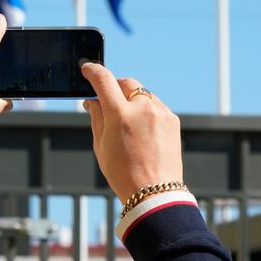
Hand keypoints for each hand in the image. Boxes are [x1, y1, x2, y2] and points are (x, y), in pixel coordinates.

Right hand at [79, 62, 183, 202]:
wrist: (153, 192)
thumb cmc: (123, 172)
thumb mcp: (101, 145)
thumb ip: (96, 117)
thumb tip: (92, 101)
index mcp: (120, 114)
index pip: (104, 80)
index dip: (93, 71)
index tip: (87, 69)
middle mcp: (143, 108)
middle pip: (126, 82)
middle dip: (115, 88)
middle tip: (107, 101)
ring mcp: (161, 112)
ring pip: (142, 94)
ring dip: (132, 100)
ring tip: (127, 124)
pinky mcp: (172, 119)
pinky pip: (155, 106)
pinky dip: (146, 111)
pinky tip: (142, 131)